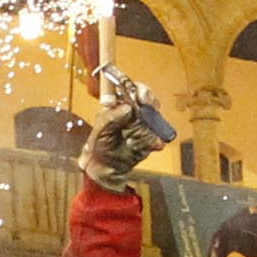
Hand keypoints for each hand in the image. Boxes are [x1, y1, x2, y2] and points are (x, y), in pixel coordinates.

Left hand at [82, 65, 175, 185]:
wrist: (107, 170)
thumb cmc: (99, 148)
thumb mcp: (100, 132)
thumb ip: (111, 118)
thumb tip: (126, 108)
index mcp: (115, 106)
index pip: (126, 88)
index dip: (133, 86)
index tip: (139, 92)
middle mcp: (130, 112)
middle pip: (144, 96)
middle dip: (148, 97)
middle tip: (148, 103)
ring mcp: (142, 123)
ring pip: (154, 113)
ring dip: (155, 116)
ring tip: (151, 124)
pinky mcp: (150, 137)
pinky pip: (158, 134)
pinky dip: (157, 138)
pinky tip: (154, 143)